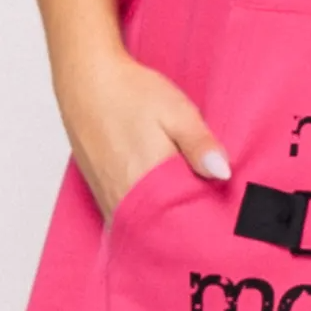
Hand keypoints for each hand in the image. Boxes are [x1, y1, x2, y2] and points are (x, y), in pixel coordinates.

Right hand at [25, 0, 228, 218]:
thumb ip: (200, 145)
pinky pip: (127, 220)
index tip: (224, 220)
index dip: (205, 222)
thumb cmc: (131, 93)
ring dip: (164, 225)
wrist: (86, 80)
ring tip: (187, 216)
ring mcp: (109, 199)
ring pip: (143, 228)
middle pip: (162, 230)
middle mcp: (125, 198)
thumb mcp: (177, 112)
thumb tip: (224, 173)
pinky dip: (145, 219)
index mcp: (149, 182)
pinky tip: (159, 208)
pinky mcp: (101, 194)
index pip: (184, 220)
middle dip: (186, 228)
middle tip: (209, 220)